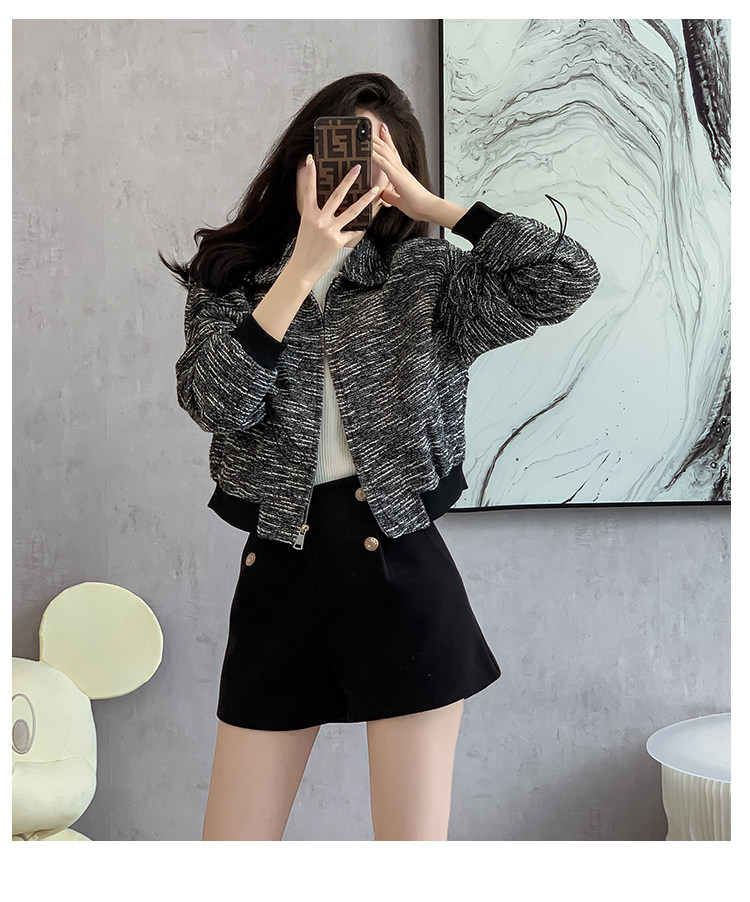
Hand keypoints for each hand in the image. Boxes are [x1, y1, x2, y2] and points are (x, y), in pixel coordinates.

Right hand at [288, 155, 381, 284]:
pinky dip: (360, 227)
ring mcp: (330, 231)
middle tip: (358, 168)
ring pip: (352, 211)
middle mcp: (319, 220)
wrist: (303, 269)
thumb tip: (321, 202)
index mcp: (309, 215)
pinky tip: (369, 221)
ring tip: (376, 189)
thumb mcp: (305, 227)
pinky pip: (353, 231)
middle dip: (348, 180)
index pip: (309, 190)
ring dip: (366, 199)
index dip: (310, 175)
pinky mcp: (338, 241)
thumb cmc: (304, 248)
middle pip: (337, 196)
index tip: (311, 159)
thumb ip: (314, 213)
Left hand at [372, 123, 436, 221]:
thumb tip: (382, 194)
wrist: (428, 208)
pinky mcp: (397, 176)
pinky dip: (375, 154)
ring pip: (385, 152)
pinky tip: (367, 148)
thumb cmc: (418, 206)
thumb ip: (391, 196)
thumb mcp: (400, 201)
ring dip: (374, 142)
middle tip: (369, 128)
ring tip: (364, 134)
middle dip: (378, 137)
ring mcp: (399, 171)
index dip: (387, 142)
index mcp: (402, 174)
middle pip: (388, 148)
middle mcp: (400, 169)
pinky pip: (383, 162)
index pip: (393, 154)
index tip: (382, 131)